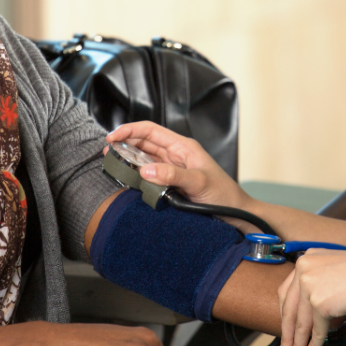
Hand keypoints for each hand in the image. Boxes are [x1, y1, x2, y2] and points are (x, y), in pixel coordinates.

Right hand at [105, 121, 249, 216]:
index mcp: (183, 147)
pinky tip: (127, 179)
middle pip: (144, 143)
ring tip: (112, 164)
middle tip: (107, 153)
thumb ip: (173, 175)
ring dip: (128, 160)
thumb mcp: (199, 182)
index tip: (113, 138)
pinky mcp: (170, 185)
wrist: (237, 215)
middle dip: (124, 145)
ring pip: (144, 159)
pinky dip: (136, 177)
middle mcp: (176, 155)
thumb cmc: (225, 195)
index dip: (130, 131)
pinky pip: (148, 177)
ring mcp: (172, 170)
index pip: (151, 131)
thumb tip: (147, 170)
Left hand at [278, 249, 345, 345]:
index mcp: (306, 259)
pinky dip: (315, 344)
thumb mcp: (334, 274)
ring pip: (300, 322)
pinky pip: (316, 329)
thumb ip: (318, 287)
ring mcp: (310, 285)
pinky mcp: (320, 302)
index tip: (285, 330)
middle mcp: (303, 269)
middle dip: (287, 333)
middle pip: (289, 308)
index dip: (285, 314)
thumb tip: (308, 318)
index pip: (287, 292)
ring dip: (298, 343)